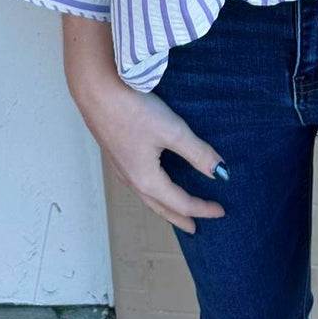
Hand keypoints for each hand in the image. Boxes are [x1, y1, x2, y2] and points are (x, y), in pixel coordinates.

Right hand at [61, 13, 227, 235]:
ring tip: (176, 208)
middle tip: (194, 229)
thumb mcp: (172, 130)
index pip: (181, 202)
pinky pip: (139, 183)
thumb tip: (221, 174)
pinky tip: (154, 179)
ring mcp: (121, 167)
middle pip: (160, 207)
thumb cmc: (133, 109)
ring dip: (164, 206)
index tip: (222, 211)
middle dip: (180, 217)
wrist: (95, 90)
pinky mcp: (117, 152)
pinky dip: (153, 191)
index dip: (203, 208)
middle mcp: (132, 179)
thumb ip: (198, 153)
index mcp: (147, 179)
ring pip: (147, 196)